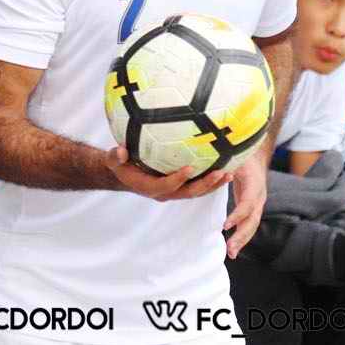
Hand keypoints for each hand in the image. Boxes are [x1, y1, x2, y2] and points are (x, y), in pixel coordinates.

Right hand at [104, 145, 230, 200]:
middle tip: (221, 173)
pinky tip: (225, 169)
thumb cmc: (120, 164)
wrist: (124, 173)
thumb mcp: (113, 160)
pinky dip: (211, 181)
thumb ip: (116, 156)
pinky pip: (198, 186)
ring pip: (197, 192)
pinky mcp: (180, 187)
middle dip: (205, 185)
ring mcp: (174, 192)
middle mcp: (165, 193)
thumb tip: (120, 150)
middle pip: (189, 193)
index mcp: (150, 188)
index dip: (179, 179)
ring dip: (213, 185)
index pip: (167, 186)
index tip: (190, 167)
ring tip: (230, 174)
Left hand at [223, 150, 265, 258]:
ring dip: (242, 240)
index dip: (238, 215)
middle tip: (230, 250)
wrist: (256, 155)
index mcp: (254, 182)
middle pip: (252, 219)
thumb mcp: (234, 155)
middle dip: (242, 236)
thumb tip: (212, 166)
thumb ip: (225, 162)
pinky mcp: (253, 207)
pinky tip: (233, 248)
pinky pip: (249, 223)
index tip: (225, 226)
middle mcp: (259, 195)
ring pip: (252, 224)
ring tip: (231, 254)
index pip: (247, 203)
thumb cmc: (242, 154)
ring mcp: (258, 202)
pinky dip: (242, 236)